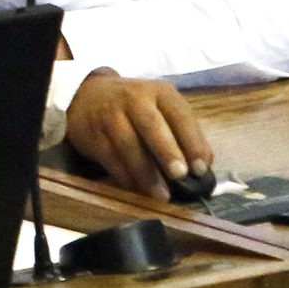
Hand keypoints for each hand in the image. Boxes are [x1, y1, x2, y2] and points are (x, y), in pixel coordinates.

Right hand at [65, 70, 212, 198]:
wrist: (86, 96)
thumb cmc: (135, 108)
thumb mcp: (161, 108)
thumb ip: (182, 133)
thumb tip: (202, 167)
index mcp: (159, 93)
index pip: (179, 115)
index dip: (192, 141)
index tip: (201, 168)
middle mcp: (133, 99)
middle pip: (150, 125)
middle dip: (167, 151)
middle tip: (180, 175)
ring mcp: (109, 115)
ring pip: (128, 145)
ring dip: (146, 173)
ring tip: (161, 194)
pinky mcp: (92, 134)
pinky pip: (110, 158)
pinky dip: (125, 176)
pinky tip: (138, 190)